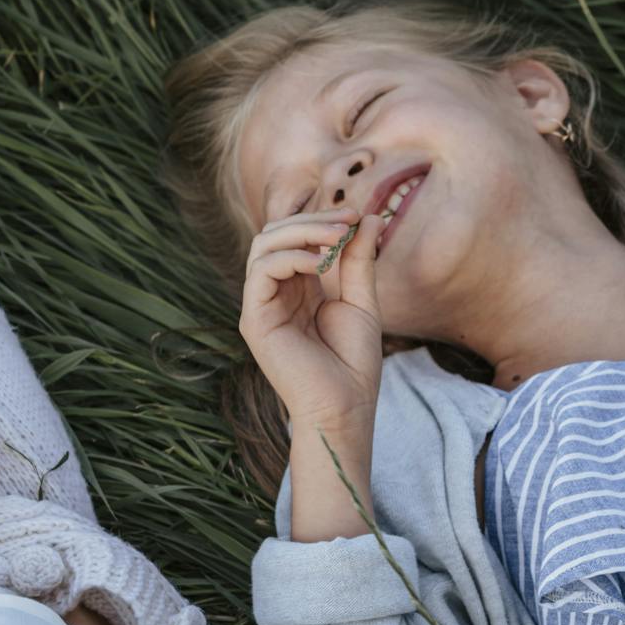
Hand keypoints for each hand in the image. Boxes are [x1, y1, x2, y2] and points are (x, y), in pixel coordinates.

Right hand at [238, 204, 384, 432]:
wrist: (345, 408)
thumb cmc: (354, 364)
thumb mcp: (362, 301)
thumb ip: (359, 260)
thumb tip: (370, 217)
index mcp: (297, 289)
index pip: (295, 238)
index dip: (322, 220)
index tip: (358, 216)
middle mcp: (274, 294)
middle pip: (276, 234)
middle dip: (313, 219)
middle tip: (349, 219)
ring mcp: (261, 306)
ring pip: (265, 245)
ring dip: (303, 232)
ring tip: (338, 237)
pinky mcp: (254, 320)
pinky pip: (261, 270)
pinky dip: (291, 257)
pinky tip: (320, 263)